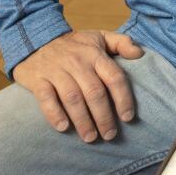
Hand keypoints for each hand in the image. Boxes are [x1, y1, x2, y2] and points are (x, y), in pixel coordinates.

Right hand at [12, 29, 143, 142]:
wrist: (36, 38)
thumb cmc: (74, 44)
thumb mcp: (99, 37)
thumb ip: (121, 43)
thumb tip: (139, 53)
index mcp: (95, 54)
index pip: (114, 77)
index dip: (123, 98)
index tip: (128, 117)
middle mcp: (77, 62)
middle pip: (94, 92)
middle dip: (104, 116)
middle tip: (110, 135)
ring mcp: (57, 70)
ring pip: (73, 98)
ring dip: (83, 120)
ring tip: (90, 137)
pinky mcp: (38, 79)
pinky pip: (46, 98)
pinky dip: (54, 113)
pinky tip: (63, 127)